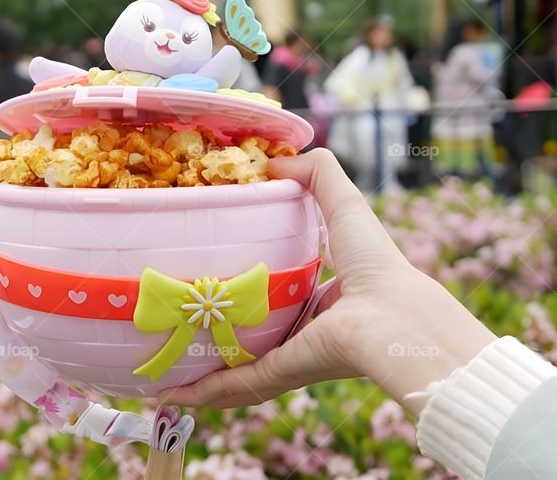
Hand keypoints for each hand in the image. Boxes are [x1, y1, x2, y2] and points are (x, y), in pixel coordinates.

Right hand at [159, 149, 496, 414]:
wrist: (394, 319)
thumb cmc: (376, 262)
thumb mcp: (345, 204)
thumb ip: (318, 175)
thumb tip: (273, 163)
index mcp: (324, 302)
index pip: (281, 300)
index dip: (249, 290)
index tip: (214, 279)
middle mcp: (306, 334)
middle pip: (252, 339)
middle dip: (217, 339)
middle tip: (177, 328)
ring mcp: (291, 359)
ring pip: (235, 371)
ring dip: (200, 377)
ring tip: (162, 373)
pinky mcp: (280, 374)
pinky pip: (233, 386)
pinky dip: (203, 393)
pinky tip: (170, 392)